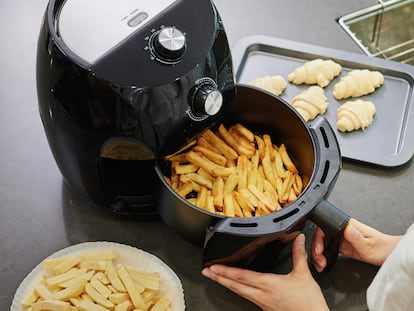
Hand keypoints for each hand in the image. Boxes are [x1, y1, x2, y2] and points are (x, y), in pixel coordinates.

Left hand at [202, 234, 328, 310]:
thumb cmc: (307, 303)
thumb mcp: (303, 275)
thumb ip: (298, 255)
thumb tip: (298, 239)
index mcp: (268, 284)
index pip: (241, 276)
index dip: (225, 271)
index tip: (213, 266)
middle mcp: (261, 294)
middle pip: (234, 285)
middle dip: (218, 278)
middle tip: (205, 272)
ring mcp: (262, 303)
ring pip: (239, 292)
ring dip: (225, 284)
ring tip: (215, 278)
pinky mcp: (265, 308)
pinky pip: (247, 297)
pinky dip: (237, 290)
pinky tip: (236, 288)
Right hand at [312, 218, 402, 271]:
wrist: (390, 255)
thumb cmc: (382, 248)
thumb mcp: (369, 245)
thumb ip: (356, 237)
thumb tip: (345, 228)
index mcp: (347, 225)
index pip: (324, 227)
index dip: (318, 239)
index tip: (319, 250)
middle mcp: (343, 230)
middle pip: (321, 236)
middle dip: (316, 249)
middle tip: (320, 261)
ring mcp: (342, 237)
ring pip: (323, 243)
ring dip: (319, 254)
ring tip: (321, 264)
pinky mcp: (343, 245)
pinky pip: (328, 249)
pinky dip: (324, 257)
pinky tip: (324, 263)